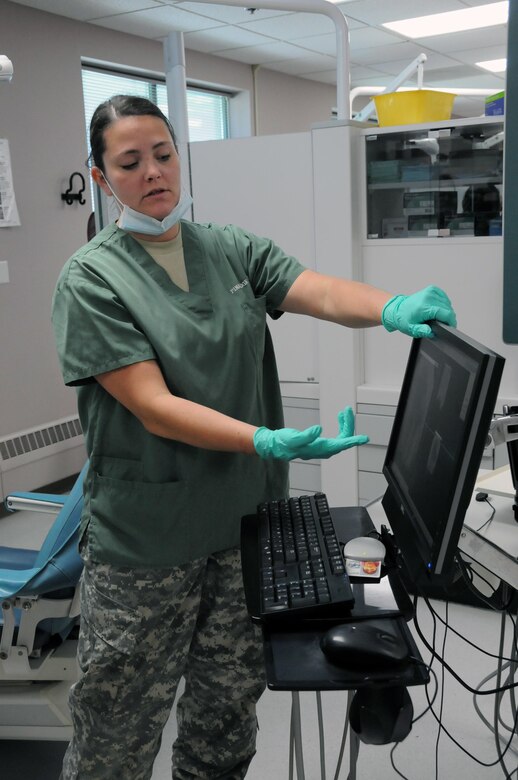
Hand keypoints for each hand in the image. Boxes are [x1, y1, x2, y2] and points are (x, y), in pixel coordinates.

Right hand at [253, 406, 368, 460]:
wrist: (276, 446)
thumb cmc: (283, 444)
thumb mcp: (293, 438)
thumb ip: (306, 435)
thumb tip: (318, 430)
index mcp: (319, 449)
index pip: (341, 444)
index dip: (353, 440)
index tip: (365, 438)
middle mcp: (324, 450)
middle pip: (343, 439)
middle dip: (348, 425)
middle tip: (346, 410)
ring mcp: (323, 448)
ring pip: (341, 438)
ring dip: (345, 425)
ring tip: (344, 412)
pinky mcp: (321, 444)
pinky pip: (337, 437)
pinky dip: (340, 427)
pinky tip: (339, 419)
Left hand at [381, 285, 456, 337]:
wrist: (397, 310)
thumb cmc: (404, 319)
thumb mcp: (411, 329)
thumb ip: (422, 331)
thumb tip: (430, 332)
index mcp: (424, 307)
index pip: (446, 314)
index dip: (451, 322)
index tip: (451, 327)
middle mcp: (428, 297)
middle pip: (448, 309)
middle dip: (447, 318)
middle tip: (440, 324)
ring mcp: (430, 292)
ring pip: (447, 303)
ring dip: (445, 311)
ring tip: (436, 316)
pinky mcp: (432, 289)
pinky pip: (444, 297)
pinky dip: (443, 304)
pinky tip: (437, 308)